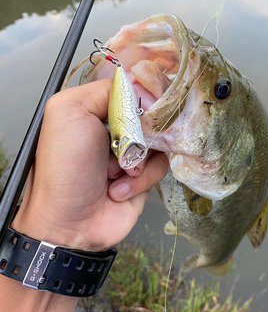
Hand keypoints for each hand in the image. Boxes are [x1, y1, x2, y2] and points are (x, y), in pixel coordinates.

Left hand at [12, 78, 168, 250]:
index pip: (132, 88)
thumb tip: (144, 89)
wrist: (69, 223)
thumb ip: (106, 90)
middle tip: (130, 143)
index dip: (144, 94)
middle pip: (151, 113)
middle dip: (142, 130)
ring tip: (116, 173)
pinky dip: (140, 179)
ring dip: (139, 158)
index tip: (149, 103)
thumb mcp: (71, 112)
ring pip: (160, 140)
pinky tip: (117, 190)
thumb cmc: (63, 168)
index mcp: (94, 108)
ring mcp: (131, 153)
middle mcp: (115, 129)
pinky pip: (161, 167)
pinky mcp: (144, 177)